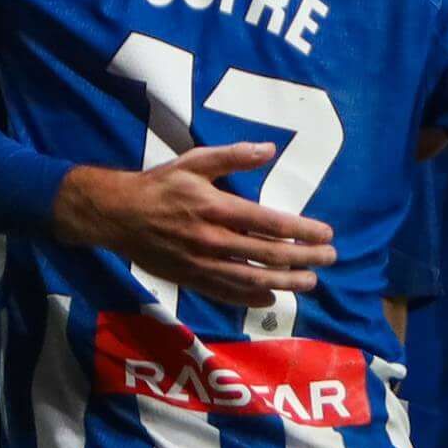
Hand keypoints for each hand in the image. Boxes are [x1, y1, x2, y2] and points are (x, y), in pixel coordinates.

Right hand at [54, 145, 337, 314]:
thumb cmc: (159, 185)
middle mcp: (212, 239)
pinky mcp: (190, 279)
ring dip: (285, 282)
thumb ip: (233, 156)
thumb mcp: (194, 161)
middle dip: (304, 258)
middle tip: (330, 258)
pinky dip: (250, 298)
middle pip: (267, 254)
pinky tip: (270, 298)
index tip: (327, 234)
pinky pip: (225, 294)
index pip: (270, 223)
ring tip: (310, 282)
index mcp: (216, 207)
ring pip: (252, 279)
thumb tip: (270, 149)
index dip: (302, 231)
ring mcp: (202, 264)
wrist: (116, 215)